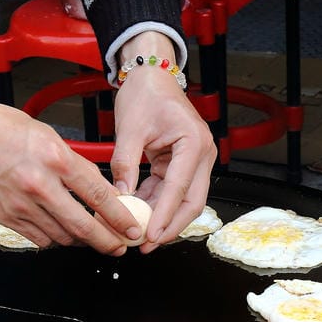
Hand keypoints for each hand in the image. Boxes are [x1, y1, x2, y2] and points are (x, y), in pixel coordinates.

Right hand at [0, 79, 144, 252]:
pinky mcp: (5, 216)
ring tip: (88, 238)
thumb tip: (96, 189)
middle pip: (83, 226)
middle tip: (119, 247)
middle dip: (107, 241)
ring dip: (79, 240)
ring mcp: (20, 204)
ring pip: (61, 236)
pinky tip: (57, 231)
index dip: (120, 217)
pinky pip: (37, 238)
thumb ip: (73, 164)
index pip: (98, 195)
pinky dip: (52, 238)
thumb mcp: (48, 135)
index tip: (131, 228)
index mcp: (56, 158)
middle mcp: (39, 184)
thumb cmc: (2, 127)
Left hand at [110, 67, 216, 249]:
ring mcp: (194, 160)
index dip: (164, 216)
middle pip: (192, 202)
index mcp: (194, 142)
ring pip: (183, 200)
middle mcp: (201, 154)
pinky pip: (171, 190)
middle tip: (146, 245)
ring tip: (138, 234)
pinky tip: (138, 215)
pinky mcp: (182, 163)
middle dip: (170, 226)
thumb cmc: (145, 94)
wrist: (151, 77)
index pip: (179, 188)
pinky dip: (156, 204)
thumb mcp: (130, 128)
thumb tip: (120, 196)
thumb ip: (125, 163)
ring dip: (162, 218)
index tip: (150, 235)